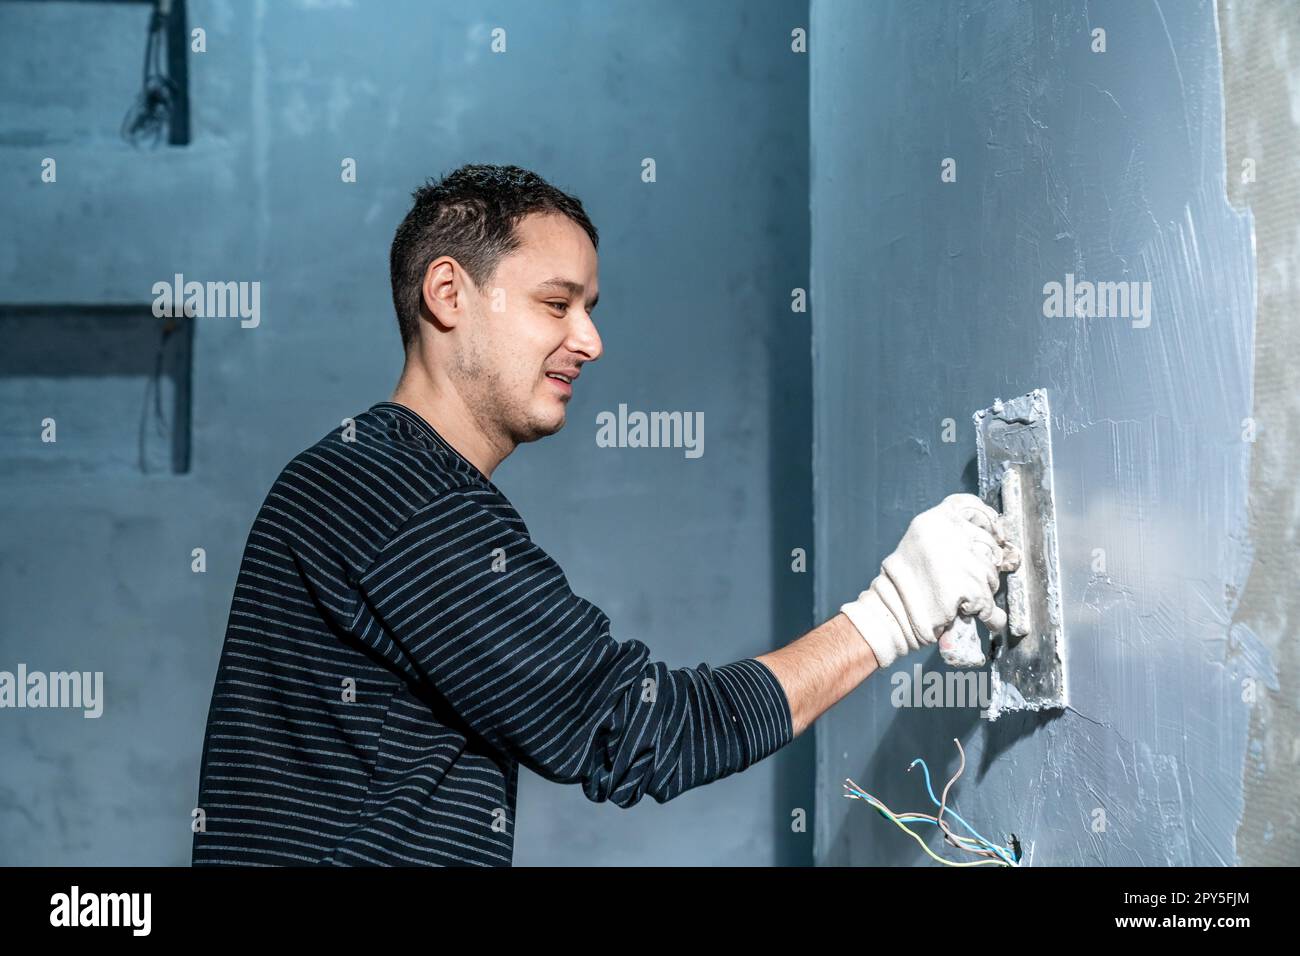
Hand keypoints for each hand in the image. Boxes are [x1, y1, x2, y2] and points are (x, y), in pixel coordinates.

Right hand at [839, 494, 1019, 668]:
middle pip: (988, 544)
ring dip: (984, 591)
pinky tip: (964, 612)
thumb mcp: (922, 545)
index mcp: (934, 520)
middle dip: (986, 565)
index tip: (996, 534)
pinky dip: (983, 611)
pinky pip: (988, 601)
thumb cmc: (905, 584)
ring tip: (960, 599)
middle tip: (967, 580)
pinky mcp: (967, 587)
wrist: (890, 614)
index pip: (971, 506)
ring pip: (991, 574)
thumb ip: (954, 538)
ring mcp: (960, 560)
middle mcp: (948, 533)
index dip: (989, 520)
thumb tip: (1000, 544)